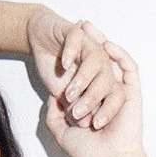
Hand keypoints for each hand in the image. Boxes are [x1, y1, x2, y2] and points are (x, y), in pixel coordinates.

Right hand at [27, 8, 124, 128]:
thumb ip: (74, 108)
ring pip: (96, 60)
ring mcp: (88, 45)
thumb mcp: (66, 97)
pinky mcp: (74, 32)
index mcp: (102, 79)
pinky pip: (77, 40)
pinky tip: (65, 65)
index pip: (115, 94)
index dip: (108, 109)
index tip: (95, 124)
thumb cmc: (55, 69)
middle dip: (93, 98)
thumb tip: (84, 122)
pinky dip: (72, 52)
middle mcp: (100, 61)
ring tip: (69, 93)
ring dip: (84, 79)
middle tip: (77, 112)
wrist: (40, 40)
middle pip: (107, 78)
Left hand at [45, 22, 143, 156]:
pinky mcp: (132, 94)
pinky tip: (107, 45)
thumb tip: (52, 98)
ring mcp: (120, 94)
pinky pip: (129, 69)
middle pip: (98, 63)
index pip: (84, 76)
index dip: (76, 59)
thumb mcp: (62, 133)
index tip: (63, 44)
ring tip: (89, 28)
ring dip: (102, 43)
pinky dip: (119, 56)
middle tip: (77, 26)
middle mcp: (106, 96)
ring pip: (113, 62)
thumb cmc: (88, 152)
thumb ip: (55, 116)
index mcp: (91, 103)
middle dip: (89, 44)